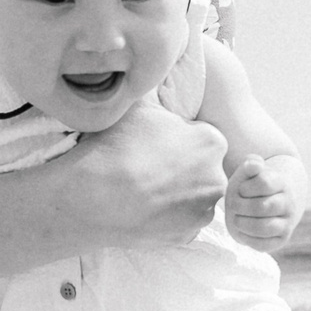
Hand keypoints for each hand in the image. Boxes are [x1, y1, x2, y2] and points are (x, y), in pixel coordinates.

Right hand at [65, 102, 227, 248]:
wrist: (93, 197)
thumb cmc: (116, 146)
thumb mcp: (139, 105)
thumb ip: (158, 94)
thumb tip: (156, 74)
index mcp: (212, 142)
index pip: (201, 137)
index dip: (177, 139)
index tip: (155, 144)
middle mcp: (217, 178)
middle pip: (202, 168)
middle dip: (181, 167)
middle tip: (148, 167)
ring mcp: (203, 211)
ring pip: (193, 197)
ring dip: (176, 193)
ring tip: (143, 190)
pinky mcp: (187, 236)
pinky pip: (181, 222)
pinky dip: (166, 217)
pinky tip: (143, 209)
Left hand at [226, 153, 306, 248]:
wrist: (262, 203)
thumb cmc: (250, 187)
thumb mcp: (247, 173)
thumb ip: (250, 164)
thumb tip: (255, 164)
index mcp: (281, 183)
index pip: (263, 183)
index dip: (245, 187)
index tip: (241, 189)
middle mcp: (289, 203)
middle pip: (262, 207)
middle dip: (240, 206)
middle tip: (233, 205)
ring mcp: (287, 223)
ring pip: (263, 228)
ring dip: (242, 223)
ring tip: (237, 218)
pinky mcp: (281, 240)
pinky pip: (263, 244)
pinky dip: (246, 238)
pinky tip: (242, 229)